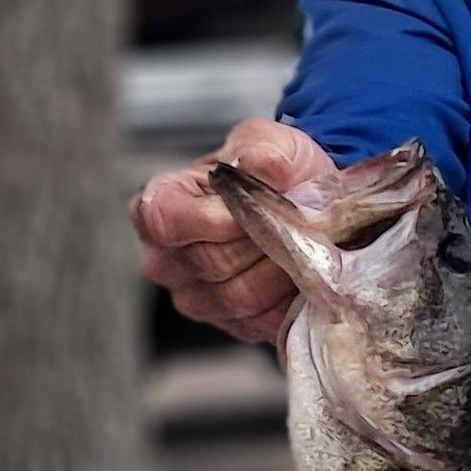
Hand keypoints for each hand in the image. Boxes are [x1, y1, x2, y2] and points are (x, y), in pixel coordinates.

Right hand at [132, 120, 336, 346]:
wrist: (311, 206)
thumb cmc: (277, 174)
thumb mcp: (272, 145)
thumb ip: (263, 152)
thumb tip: (262, 166)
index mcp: (159, 206)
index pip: (165, 220)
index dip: (212, 219)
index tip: (250, 208)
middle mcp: (166, 258)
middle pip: (209, 261)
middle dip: (260, 242)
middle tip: (294, 224)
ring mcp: (197, 298)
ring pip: (238, 297)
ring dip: (280, 271)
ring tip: (302, 247)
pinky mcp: (232, 326)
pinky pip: (261, 323)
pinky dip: (289, 300)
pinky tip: (301, 276)